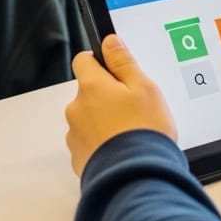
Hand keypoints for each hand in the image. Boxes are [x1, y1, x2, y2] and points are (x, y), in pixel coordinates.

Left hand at [65, 34, 176, 175]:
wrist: (137, 179)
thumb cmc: (144, 132)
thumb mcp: (145, 87)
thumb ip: (124, 61)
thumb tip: (110, 42)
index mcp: (91, 87)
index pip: (84, 60)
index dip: (100, 60)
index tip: (115, 67)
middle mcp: (77, 109)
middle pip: (89, 92)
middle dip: (107, 96)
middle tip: (134, 107)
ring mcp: (76, 136)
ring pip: (89, 118)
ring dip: (105, 121)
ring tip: (132, 132)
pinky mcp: (79, 159)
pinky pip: (91, 143)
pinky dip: (104, 143)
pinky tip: (124, 148)